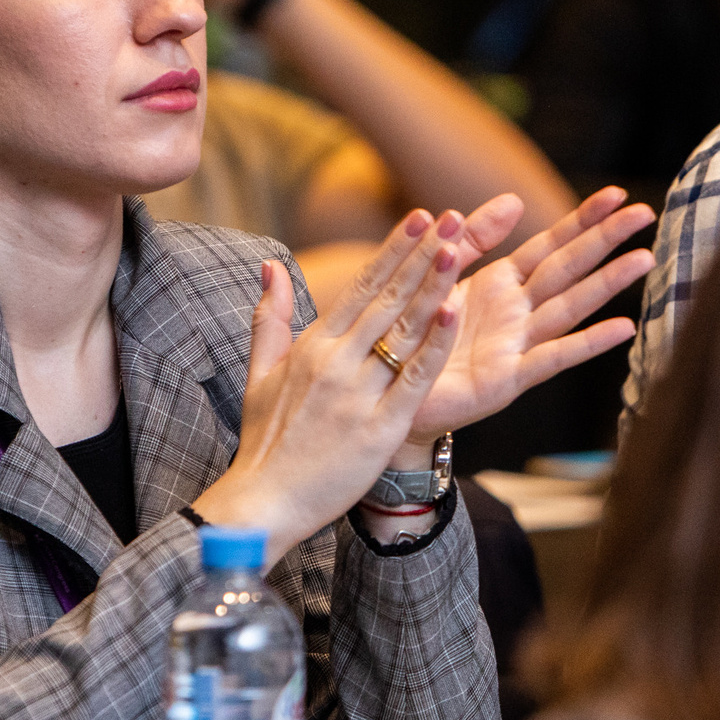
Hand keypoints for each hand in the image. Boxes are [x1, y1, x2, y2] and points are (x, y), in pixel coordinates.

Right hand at [191, 210, 465, 549]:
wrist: (262, 501)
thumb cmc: (265, 441)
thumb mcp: (259, 373)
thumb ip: (270, 317)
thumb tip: (270, 267)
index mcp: (313, 346)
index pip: (361, 286)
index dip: (394, 250)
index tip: (420, 218)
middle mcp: (335, 362)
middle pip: (387, 298)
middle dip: (422, 255)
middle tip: (453, 218)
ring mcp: (357, 393)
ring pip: (402, 331)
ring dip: (433, 286)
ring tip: (460, 248)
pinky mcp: (377, 427)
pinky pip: (413, 379)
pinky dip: (435, 345)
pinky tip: (454, 313)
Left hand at [407, 187, 654, 442]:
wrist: (388, 393)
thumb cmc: (418, 334)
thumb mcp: (441, 273)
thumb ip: (474, 238)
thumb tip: (515, 198)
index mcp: (502, 284)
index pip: (551, 244)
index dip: (583, 219)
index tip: (616, 194)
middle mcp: (517, 313)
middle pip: (569, 268)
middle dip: (606, 240)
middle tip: (646, 212)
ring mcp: (516, 345)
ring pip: (569, 307)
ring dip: (607, 283)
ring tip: (644, 259)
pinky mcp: (507, 379)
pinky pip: (552, 357)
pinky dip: (588, 343)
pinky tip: (623, 327)